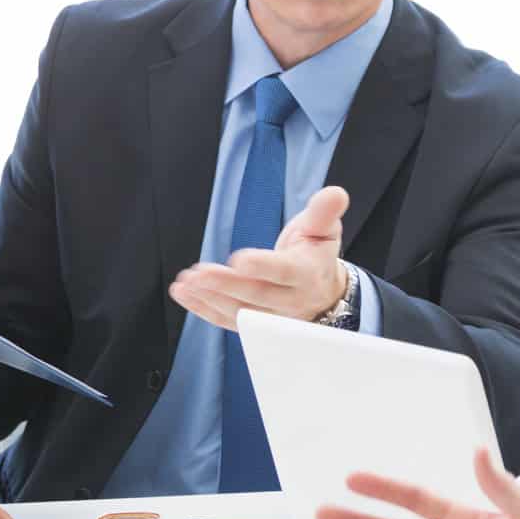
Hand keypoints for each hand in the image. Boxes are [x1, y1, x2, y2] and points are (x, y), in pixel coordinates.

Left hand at [169, 185, 349, 328]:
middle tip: (199, 274)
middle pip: (256, 295)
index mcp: (307, 274)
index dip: (263, 267)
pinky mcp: (254, 325)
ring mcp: (271, 317)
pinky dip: (203, 310)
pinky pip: (227, 321)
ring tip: (186, 283)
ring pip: (239, 312)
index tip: (239, 259)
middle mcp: (290, 301)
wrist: (322, 292)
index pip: (284, 272)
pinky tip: (184, 295)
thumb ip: (324, 211)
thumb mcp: (324, 229)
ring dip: (209, 298)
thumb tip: (335, 193)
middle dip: (226, 285)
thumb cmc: (316, 254)